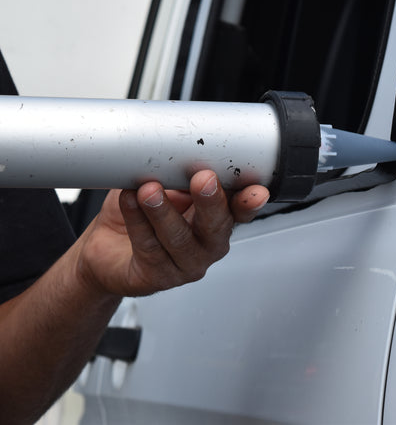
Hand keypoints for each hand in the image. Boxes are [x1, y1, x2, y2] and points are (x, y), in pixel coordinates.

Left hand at [73, 170, 268, 296]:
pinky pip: (148, 247)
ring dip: (164, 211)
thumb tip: (180, 151)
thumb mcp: (166, 187)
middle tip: (203, 180)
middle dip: (211, 201)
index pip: (240, 211)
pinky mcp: (157, 276)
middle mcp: (207, 244)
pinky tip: (129, 201)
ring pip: (179, 238)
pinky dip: (136, 220)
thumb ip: (179, 174)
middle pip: (217, 226)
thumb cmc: (141, 215)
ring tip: (150, 191)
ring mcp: (185, 263)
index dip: (250, 202)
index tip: (255, 191)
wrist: (107, 249)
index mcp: (217, 218)